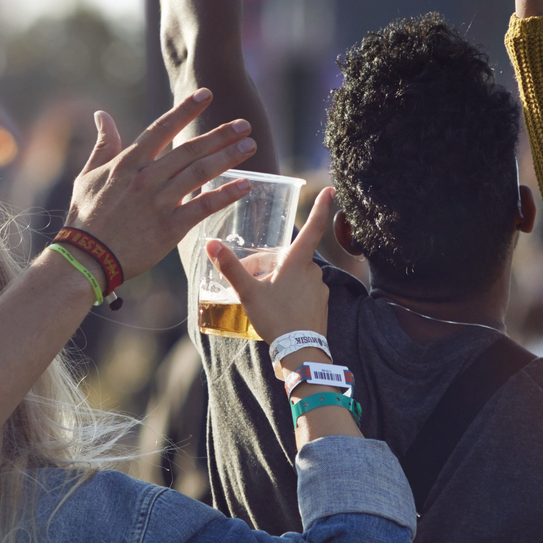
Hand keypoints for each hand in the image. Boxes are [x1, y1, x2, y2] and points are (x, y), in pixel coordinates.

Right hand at [63, 89, 257, 278]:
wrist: (87, 257)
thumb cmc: (85, 217)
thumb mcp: (88, 176)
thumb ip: (103, 145)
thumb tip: (102, 115)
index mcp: (128, 163)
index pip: (162, 128)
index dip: (185, 110)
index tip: (206, 94)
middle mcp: (147, 178)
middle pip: (190, 149)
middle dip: (220, 134)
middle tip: (244, 124)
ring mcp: (159, 202)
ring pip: (200, 172)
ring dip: (228, 157)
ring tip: (250, 145)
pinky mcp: (170, 228)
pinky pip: (203, 206)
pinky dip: (226, 194)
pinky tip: (246, 185)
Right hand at [207, 187, 335, 350]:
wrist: (301, 353)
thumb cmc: (276, 318)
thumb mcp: (248, 292)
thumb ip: (230, 268)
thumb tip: (211, 243)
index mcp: (298, 262)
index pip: (313, 227)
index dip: (322, 206)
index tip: (331, 189)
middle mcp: (313, 272)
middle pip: (291, 258)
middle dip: (272, 264)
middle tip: (251, 277)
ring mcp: (319, 290)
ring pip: (296, 277)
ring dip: (280, 281)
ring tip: (261, 298)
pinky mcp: (321, 306)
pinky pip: (303, 293)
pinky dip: (289, 296)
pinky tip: (276, 310)